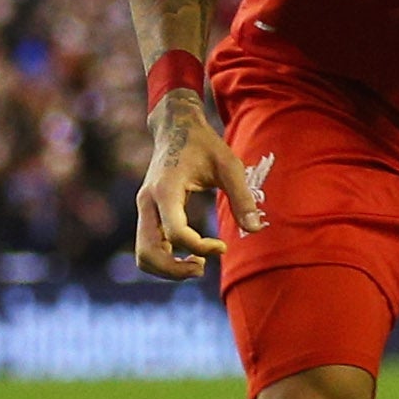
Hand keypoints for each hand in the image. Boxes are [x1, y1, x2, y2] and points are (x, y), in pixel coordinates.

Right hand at [133, 89, 255, 278]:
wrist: (176, 128)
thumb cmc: (204, 145)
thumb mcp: (229, 165)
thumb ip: (242, 197)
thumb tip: (256, 229)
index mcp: (166, 189)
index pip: (175, 232)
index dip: (200, 247)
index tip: (222, 246)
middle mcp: (147, 202)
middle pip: (147, 252)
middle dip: (174, 270)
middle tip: (204, 267)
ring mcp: (143, 209)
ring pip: (143, 254)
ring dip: (167, 268)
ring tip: (198, 264)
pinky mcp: (146, 213)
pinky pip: (148, 247)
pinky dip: (165, 259)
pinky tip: (191, 255)